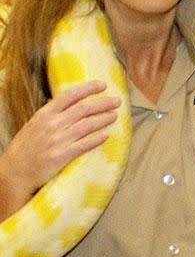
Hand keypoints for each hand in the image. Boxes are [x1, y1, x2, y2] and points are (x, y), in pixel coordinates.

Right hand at [0, 80, 119, 200]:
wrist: (15, 172)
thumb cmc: (26, 148)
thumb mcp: (34, 125)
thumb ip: (50, 114)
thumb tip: (64, 102)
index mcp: (45, 114)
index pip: (69, 95)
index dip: (88, 88)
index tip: (102, 85)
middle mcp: (53, 124)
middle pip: (83, 109)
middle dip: (103, 103)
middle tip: (117, 101)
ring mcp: (58, 140)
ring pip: (87, 125)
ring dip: (104, 119)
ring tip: (115, 115)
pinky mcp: (62, 156)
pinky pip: (84, 145)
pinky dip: (97, 138)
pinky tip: (107, 135)